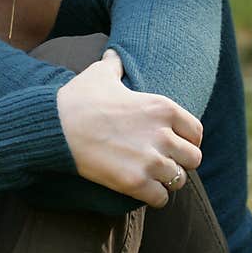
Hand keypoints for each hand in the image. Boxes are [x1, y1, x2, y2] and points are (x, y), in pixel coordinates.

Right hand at [55, 48, 202, 207]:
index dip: (187, 140)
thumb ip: (114, 63)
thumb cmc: (78, 99)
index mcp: (162, 108)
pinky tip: (140, 189)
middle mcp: (162, 135)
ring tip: (151, 177)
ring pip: (178, 180)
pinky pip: (161, 199)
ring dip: (165, 180)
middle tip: (161, 162)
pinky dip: (152, 197)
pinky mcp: (135, 182)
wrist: (55, 127)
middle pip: (193, 159)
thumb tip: (113, 53)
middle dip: (179, 162)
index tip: (174, 144)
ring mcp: (150, 160)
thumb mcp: (99, 74)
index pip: (196, 132)